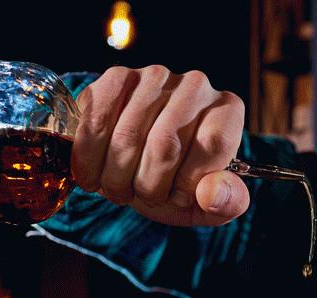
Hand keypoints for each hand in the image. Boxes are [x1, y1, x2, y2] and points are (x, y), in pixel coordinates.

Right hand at [72, 65, 249, 225]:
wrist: (143, 163)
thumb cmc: (181, 181)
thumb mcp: (211, 201)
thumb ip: (226, 201)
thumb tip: (211, 195)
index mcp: (227, 111)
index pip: (213, 145)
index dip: (189, 181)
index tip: (178, 197)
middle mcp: (196, 86)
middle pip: (165, 145)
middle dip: (148, 186)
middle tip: (143, 197)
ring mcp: (155, 77)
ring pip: (127, 137)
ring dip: (116, 178)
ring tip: (119, 190)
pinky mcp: (117, 77)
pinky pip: (96, 122)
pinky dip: (89, 158)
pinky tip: (93, 175)